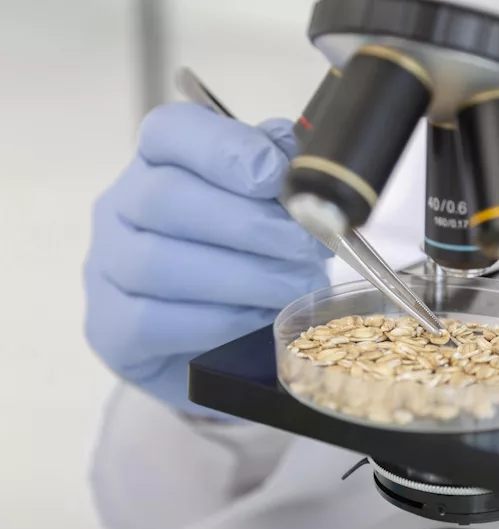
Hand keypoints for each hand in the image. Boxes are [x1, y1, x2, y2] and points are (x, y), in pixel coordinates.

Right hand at [84, 103, 331, 416]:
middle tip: (306, 247)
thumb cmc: (249, 259)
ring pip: (158, 264)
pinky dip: (217, 321)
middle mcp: (122, 207)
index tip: (275, 176)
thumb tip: (298, 164)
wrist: (222, 344)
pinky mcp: (111, 329)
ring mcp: (108, 268)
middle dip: (248, 224)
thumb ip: (282, 176)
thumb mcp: (272, 207)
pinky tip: (259, 318)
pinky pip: (154, 322)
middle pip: (164, 197)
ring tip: (296, 286)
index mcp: (160, 162)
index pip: (171, 131)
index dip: (225, 149)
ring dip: (242, 276)